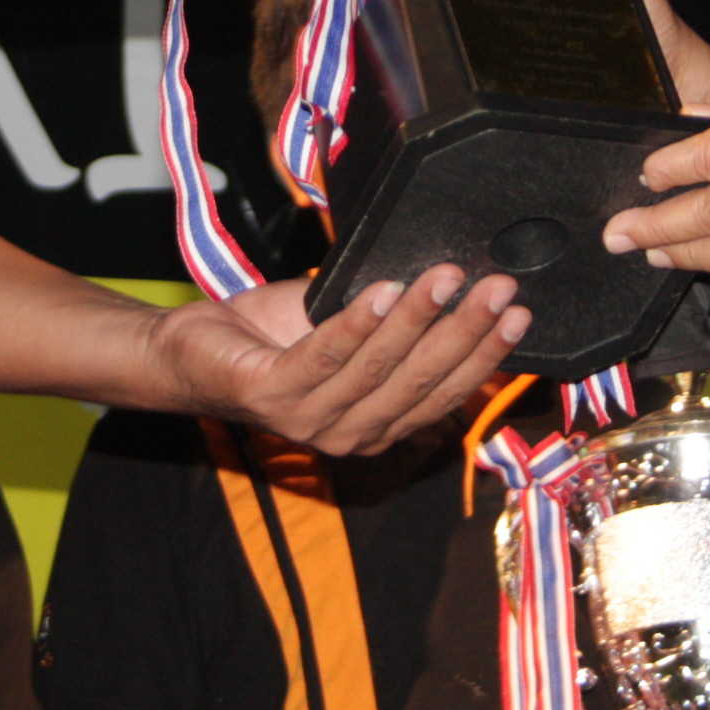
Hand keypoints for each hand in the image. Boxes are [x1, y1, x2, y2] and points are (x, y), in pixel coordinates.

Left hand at [149, 264, 527, 453]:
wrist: (191, 350)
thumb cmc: (274, 336)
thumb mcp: (348, 326)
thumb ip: (397, 320)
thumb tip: (456, 281)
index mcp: (379, 424)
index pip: (446, 393)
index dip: (484, 354)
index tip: (518, 312)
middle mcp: (352, 434)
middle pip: (422, 383)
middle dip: (466, 332)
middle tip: (498, 286)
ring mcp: (311, 421)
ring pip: (379, 369)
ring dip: (417, 318)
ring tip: (447, 275)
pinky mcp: (272, 397)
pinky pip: (324, 358)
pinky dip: (355, 324)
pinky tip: (380, 290)